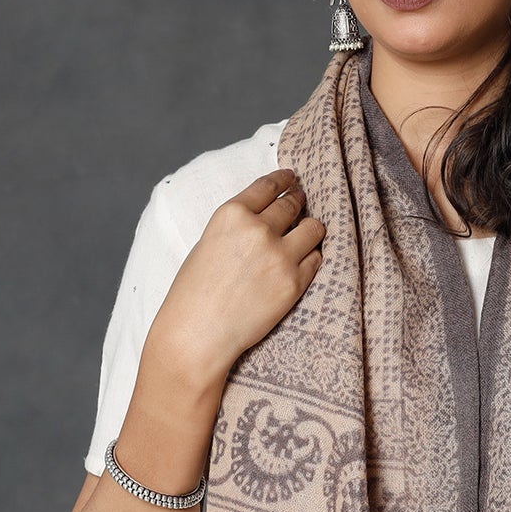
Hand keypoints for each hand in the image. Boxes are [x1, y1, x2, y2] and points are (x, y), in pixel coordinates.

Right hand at [150, 167, 325, 388]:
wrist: (197, 334)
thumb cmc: (194, 293)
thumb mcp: (208, 244)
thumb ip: (238, 227)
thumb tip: (267, 218)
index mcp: (231, 214)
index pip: (268, 186)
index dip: (284, 179)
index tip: (292, 177)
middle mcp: (258, 230)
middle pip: (293, 204)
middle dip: (299, 201)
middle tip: (301, 202)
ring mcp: (280, 256)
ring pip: (314, 228)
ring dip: (311, 229)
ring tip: (307, 233)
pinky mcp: (294, 282)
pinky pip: (316, 259)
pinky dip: (311, 258)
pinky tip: (303, 261)